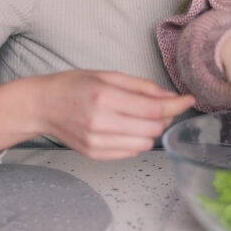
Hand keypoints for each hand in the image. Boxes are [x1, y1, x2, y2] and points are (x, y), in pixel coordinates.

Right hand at [0, 70, 194, 158]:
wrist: (42, 106)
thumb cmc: (73, 86)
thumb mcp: (107, 76)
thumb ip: (141, 87)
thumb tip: (169, 96)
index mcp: (105, 98)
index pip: (153, 109)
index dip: (176, 106)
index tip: (188, 100)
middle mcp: (101, 123)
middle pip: (153, 128)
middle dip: (165, 117)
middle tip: (163, 106)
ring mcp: (97, 142)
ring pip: (145, 143)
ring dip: (152, 130)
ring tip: (141, 116)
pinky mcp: (95, 154)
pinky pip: (131, 152)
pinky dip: (137, 140)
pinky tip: (127, 127)